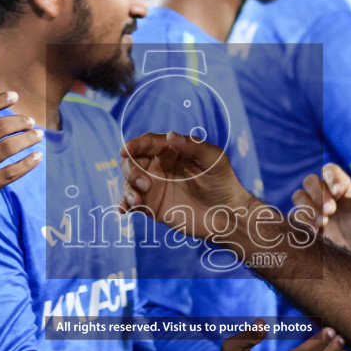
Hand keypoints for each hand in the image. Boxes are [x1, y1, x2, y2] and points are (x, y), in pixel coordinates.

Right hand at [119, 132, 256, 244]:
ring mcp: (154, 186)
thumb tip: (170, 135)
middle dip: (131, 170)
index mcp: (171, 151)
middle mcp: (159, 166)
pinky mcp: (152, 206)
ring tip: (138, 202)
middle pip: (132, 161)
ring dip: (128, 189)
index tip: (126, 150)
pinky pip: (131, 202)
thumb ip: (193, 147)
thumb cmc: (223, 182)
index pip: (148, 143)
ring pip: (129, 182)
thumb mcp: (214, 160)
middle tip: (145, 184)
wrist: (226, 215)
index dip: (135, 144)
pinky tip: (124, 209)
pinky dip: (124, 204)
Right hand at [292, 165, 350, 254]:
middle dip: (320, 195)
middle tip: (331, 211)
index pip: (329, 170)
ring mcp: (310, 205)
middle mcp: (322, 191)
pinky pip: (295, 215)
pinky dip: (303, 221)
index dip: (332, 178)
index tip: (339, 192)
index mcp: (338, 183)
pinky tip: (315, 231)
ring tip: (324, 223)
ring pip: (299, 196)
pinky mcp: (303, 219)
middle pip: (310, 181)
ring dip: (310, 208)